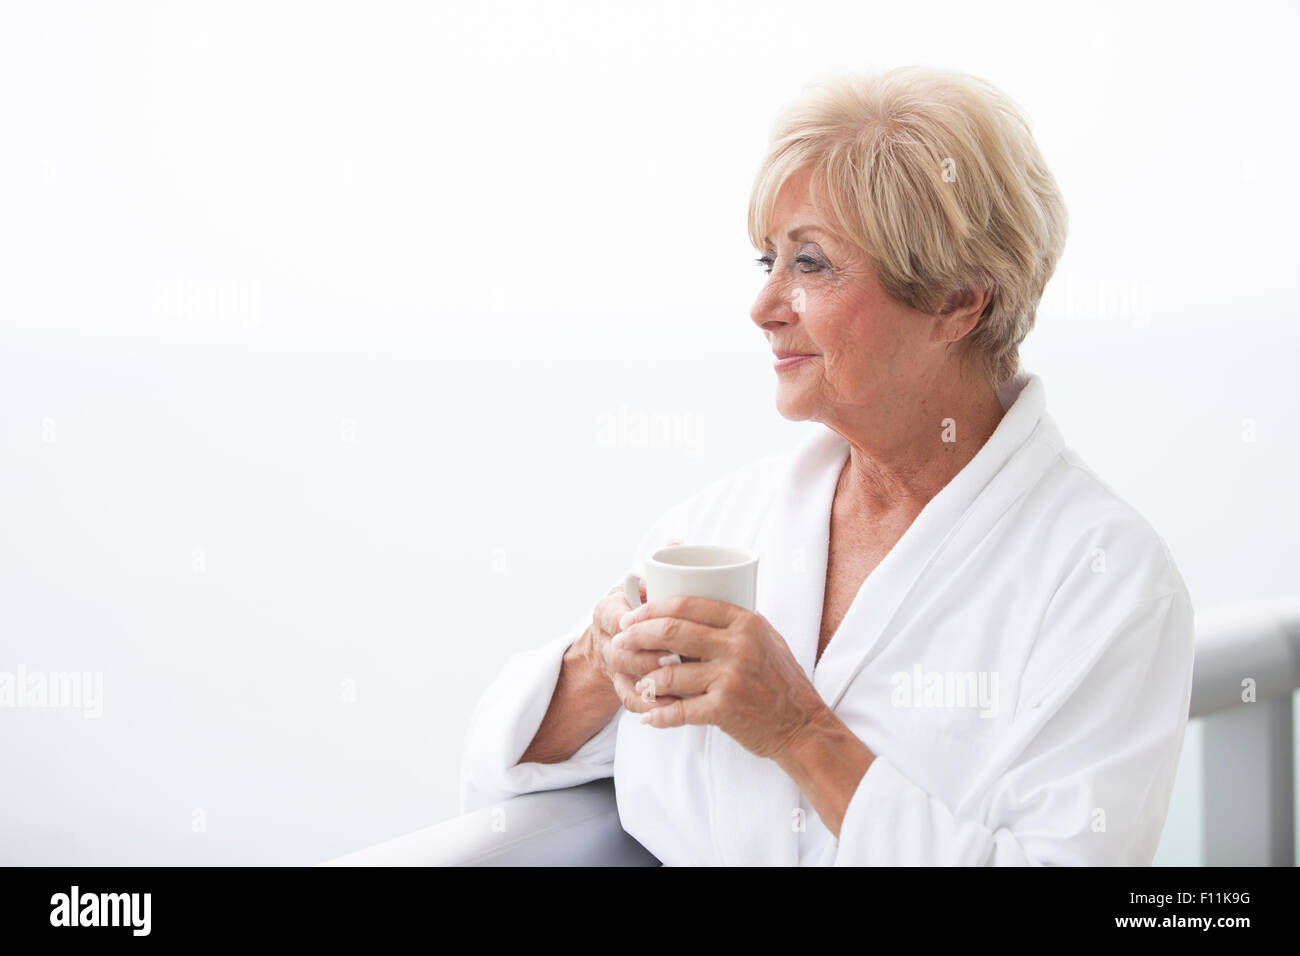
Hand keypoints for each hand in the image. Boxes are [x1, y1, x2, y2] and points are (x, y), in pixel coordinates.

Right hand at [583, 580, 681, 712]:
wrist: (621, 635)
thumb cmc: (639, 604)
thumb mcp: (641, 582)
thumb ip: (658, 567)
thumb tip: (677, 548)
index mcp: (608, 610)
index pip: (615, 617)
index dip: (638, 624)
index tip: (663, 626)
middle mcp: (606, 639)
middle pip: (618, 653)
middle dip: (646, 657)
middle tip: (675, 657)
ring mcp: (613, 665)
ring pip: (623, 678)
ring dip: (650, 682)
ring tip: (679, 683)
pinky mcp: (622, 685)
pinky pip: (630, 700)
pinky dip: (650, 704)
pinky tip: (673, 706)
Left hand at [612, 595, 829, 758]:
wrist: (801, 724)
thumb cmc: (781, 679)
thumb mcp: (765, 637)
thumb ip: (732, 621)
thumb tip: (689, 604)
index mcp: (744, 622)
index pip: (686, 604)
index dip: (651, 608)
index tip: (631, 616)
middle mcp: (737, 646)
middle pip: (671, 631)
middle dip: (636, 635)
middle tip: (619, 642)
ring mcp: (730, 678)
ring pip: (669, 673)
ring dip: (644, 679)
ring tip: (634, 682)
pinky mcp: (724, 710)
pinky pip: (679, 711)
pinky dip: (659, 715)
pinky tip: (648, 717)